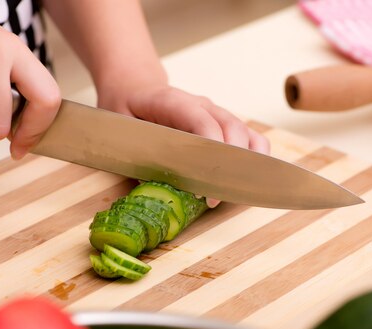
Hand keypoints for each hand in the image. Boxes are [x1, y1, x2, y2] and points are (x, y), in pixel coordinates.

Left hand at [98, 84, 270, 207]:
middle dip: (229, 166)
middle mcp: (201, 104)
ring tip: (229, 194)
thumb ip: (136, 155)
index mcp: (172, 101)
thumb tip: (156, 190)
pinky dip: (253, 160)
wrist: (135, 88)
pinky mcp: (224, 125)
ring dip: (246, 165)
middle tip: (213, 198)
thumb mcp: (119, 129)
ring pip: (246, 134)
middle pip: (231, 129)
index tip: (207, 183)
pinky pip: (249, 139)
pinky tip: (242, 183)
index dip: (210, 151)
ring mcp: (216, 113)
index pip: (202, 122)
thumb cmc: (126, 109)